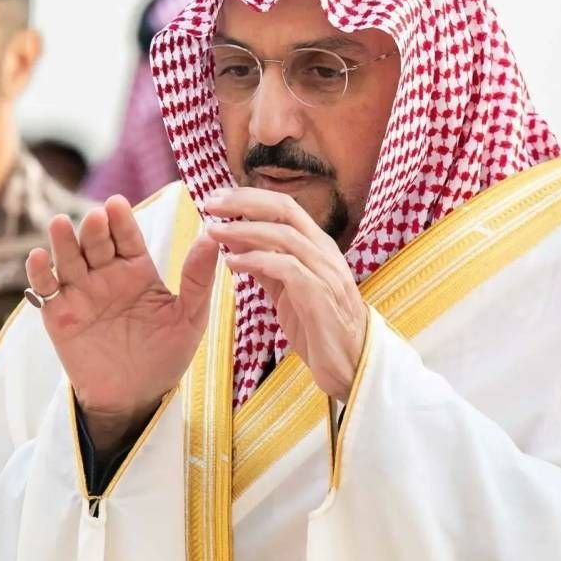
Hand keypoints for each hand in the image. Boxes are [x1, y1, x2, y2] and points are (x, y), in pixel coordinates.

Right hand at [26, 195, 218, 452]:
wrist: (134, 397)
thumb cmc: (166, 355)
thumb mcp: (189, 317)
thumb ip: (198, 279)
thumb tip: (212, 237)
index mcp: (138, 270)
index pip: (128, 237)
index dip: (121, 220)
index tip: (117, 204)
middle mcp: (107, 275)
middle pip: (97, 243)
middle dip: (95, 229)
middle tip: (95, 217)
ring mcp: (80, 292)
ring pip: (69, 259)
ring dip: (64, 242)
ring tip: (62, 225)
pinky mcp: (58, 314)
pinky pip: (45, 289)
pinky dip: (39, 273)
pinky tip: (39, 258)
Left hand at [204, 188, 367, 401]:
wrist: (351, 364)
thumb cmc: (319, 326)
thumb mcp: (287, 289)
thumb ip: (266, 264)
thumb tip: (235, 243)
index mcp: (317, 245)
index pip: (284, 206)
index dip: (249, 197)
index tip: (216, 197)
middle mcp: (323, 251)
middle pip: (285, 209)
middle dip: (244, 202)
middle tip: (210, 203)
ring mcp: (325, 271)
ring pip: (284, 235)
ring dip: (244, 230)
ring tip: (213, 232)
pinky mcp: (320, 295)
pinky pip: (286, 268)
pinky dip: (256, 261)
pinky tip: (232, 264)